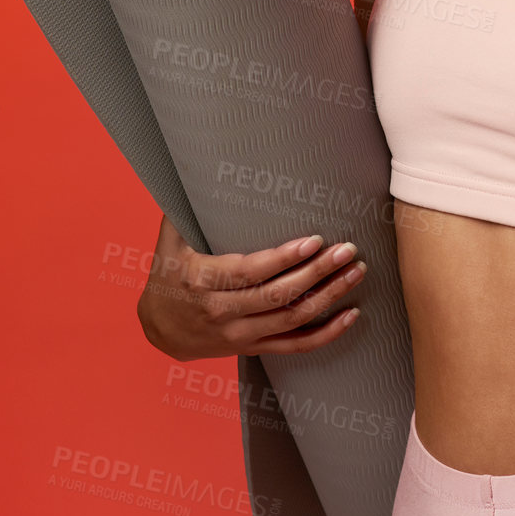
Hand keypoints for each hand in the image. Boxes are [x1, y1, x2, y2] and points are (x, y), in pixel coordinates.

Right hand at [136, 213, 367, 362]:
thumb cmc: (169, 277)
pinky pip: (295, 347)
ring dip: (329, 297)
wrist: (159, 332)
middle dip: (318, 273)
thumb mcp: (169, 243)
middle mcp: (223, 312)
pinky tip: (351, 316)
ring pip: (292, 320)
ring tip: (355, 272)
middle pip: (277, 296)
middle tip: (348, 251)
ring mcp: (240, 335)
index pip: (250, 272)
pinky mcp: (252, 348)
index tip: (315, 240)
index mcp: (203, 282)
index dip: (284, 258)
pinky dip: (326, 335)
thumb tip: (199, 167)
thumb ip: (185, 210)